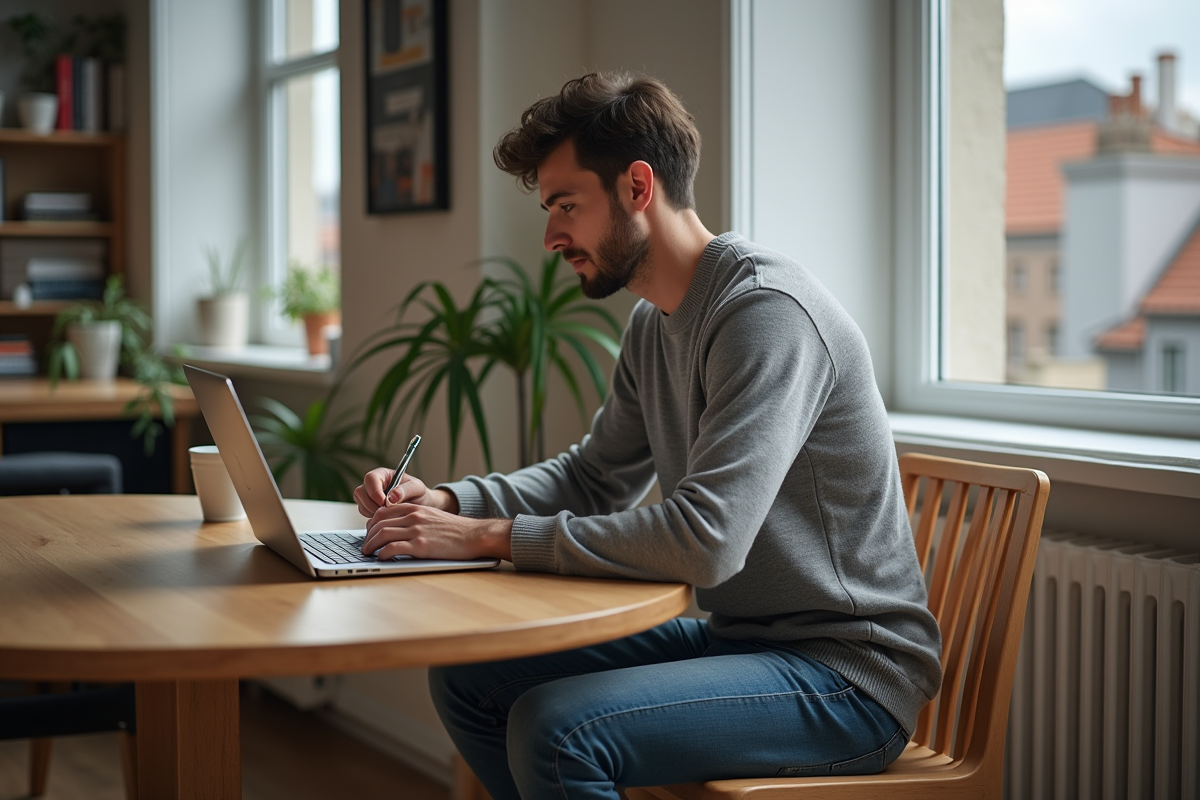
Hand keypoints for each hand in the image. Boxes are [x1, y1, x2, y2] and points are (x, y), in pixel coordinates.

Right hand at [353, 469, 458, 517]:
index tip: (384, 503)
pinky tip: (387, 518)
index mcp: (383, 474)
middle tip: (387, 511)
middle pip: (360, 492)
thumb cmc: (419, 493)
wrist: (421, 506)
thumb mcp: (417, 488)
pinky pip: (364, 513)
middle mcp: (373, 484)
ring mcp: (369, 496)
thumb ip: (405, 490)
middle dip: (372, 504)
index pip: (370, 478)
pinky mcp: (369, 508)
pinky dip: (373, 518)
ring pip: (361, 504)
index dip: (375, 491)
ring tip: (390, 514)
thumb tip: (391, 497)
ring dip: (373, 512)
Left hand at [362, 503, 511, 561]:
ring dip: (371, 545)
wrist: (473, 535)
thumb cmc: (454, 530)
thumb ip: (413, 518)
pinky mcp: (421, 546)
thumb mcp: (431, 516)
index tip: (369, 533)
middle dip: (368, 536)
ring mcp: (417, 530)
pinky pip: (393, 548)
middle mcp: (413, 516)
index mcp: (415, 508)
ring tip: (368, 553)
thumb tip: (395, 528)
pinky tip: (382, 558)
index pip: (382, 512)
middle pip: (379, 523)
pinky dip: (383, 554)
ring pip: (382, 534)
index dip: (371, 523)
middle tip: (365, 546)